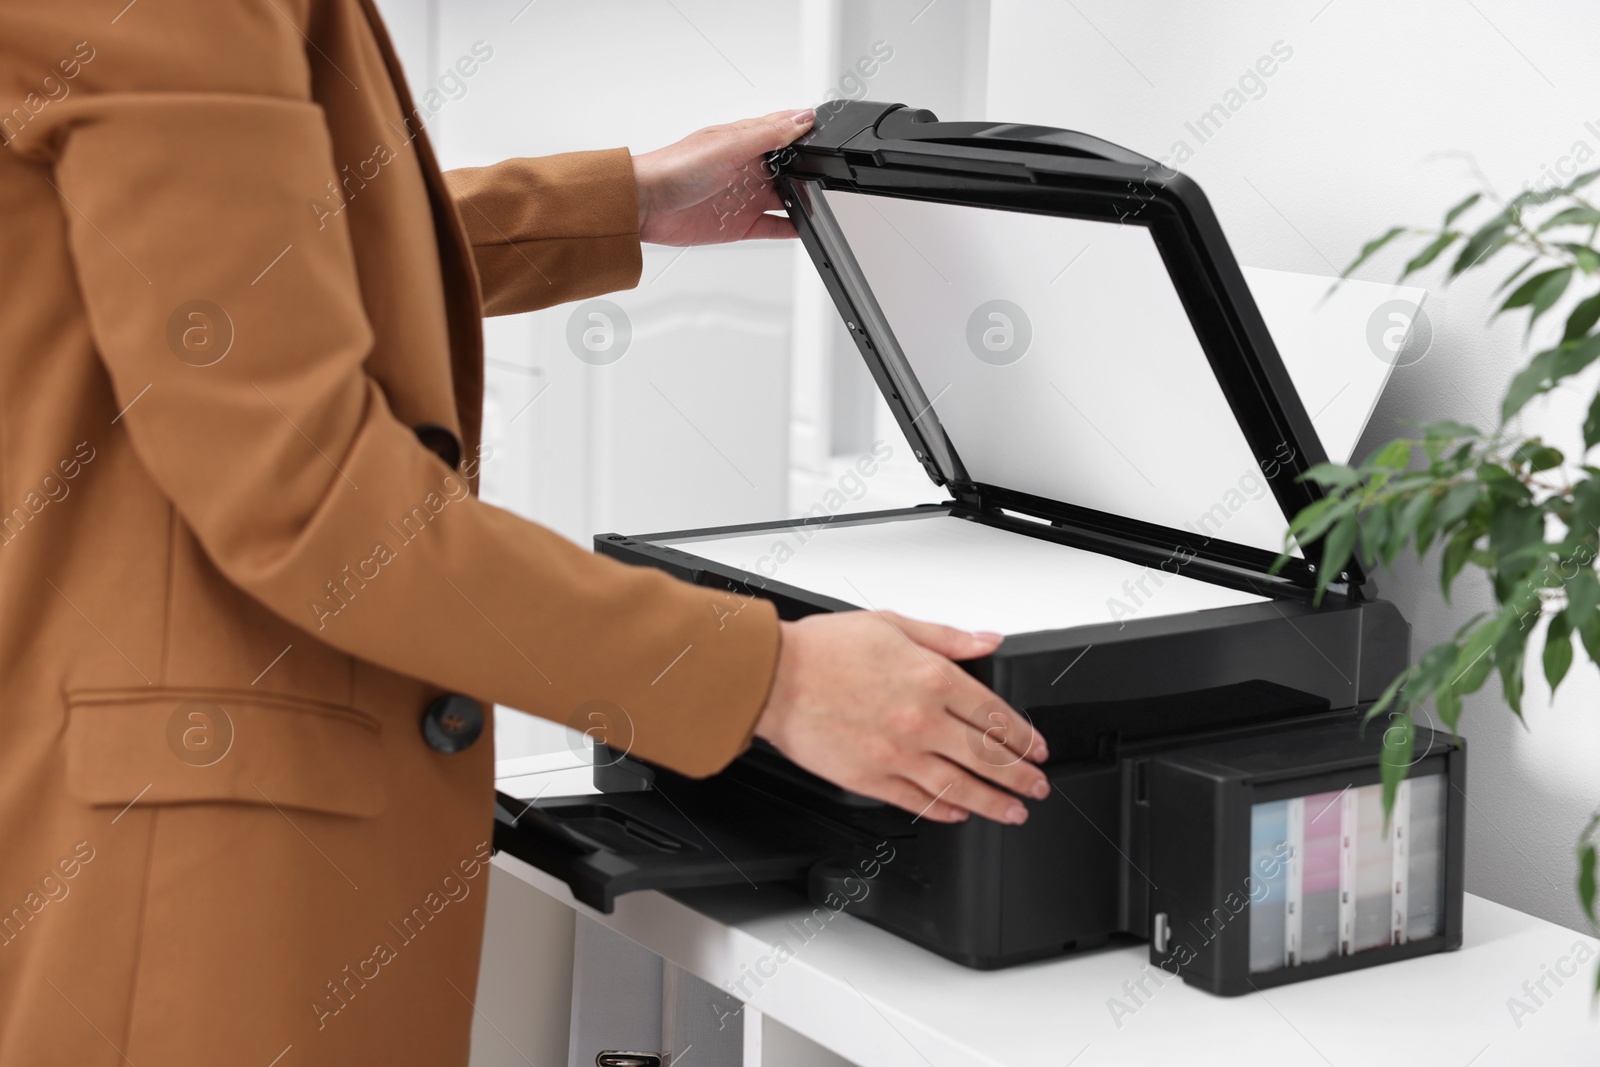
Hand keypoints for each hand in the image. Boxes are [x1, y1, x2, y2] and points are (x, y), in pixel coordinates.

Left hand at [632, 108, 815, 245]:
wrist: (645, 205)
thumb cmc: (674, 168)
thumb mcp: (727, 145)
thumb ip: (767, 134)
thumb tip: (801, 117)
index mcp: (745, 140)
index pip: (785, 130)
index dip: (806, 130)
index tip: (831, 133)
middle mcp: (748, 167)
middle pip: (790, 168)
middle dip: (809, 171)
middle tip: (830, 175)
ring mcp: (745, 197)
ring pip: (786, 198)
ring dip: (803, 200)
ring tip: (823, 202)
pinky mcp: (741, 225)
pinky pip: (775, 227)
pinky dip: (792, 228)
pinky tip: (807, 228)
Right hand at [754, 611, 1049, 824]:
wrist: (772, 678)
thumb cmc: (823, 649)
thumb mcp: (893, 624)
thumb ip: (947, 638)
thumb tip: (988, 641)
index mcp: (932, 678)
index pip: (995, 715)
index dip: (1024, 736)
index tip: (1037, 748)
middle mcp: (922, 721)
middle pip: (988, 757)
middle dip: (1020, 776)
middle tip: (1037, 787)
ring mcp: (898, 755)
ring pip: (960, 787)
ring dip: (994, 803)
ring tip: (1014, 812)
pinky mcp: (870, 779)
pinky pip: (916, 801)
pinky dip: (943, 810)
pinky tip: (957, 813)